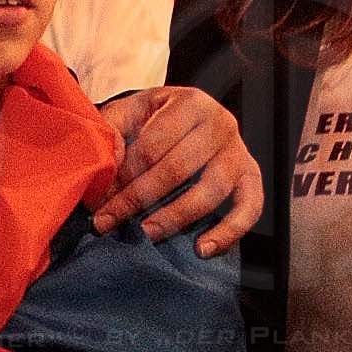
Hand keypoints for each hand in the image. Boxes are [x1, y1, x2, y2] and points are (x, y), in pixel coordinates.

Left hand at [92, 84, 262, 256]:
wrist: (185, 114)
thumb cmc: (152, 117)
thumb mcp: (127, 111)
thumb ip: (111, 131)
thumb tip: (109, 166)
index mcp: (190, 102)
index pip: (152, 145)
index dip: (123, 175)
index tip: (100, 200)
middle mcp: (221, 124)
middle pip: (178, 169)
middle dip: (139, 199)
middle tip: (110, 221)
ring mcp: (239, 152)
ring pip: (210, 191)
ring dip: (175, 217)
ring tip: (147, 233)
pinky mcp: (251, 177)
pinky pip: (249, 208)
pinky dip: (228, 232)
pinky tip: (202, 249)